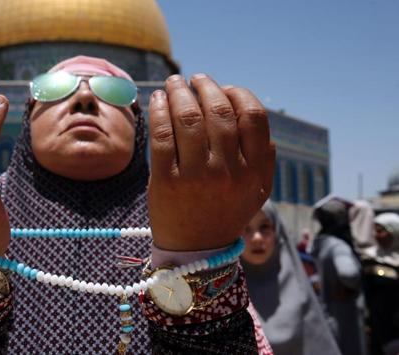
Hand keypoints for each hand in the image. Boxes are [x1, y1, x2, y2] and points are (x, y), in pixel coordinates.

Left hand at [147, 74, 274, 250]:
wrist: (195, 251)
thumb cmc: (225, 213)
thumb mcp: (256, 190)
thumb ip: (262, 156)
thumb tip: (248, 110)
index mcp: (254, 171)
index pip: (253, 116)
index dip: (237, 94)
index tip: (222, 89)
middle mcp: (228, 172)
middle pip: (218, 111)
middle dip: (204, 87)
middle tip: (193, 79)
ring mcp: (195, 177)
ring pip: (187, 118)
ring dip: (178, 92)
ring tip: (173, 85)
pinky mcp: (165, 182)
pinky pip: (161, 135)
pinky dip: (158, 111)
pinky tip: (156, 101)